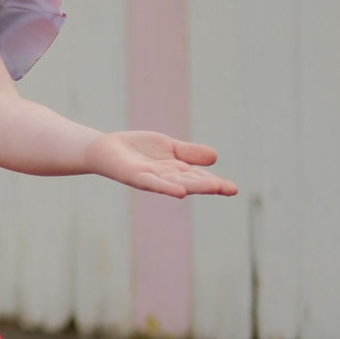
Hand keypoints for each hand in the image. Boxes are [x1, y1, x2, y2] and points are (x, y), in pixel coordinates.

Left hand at [84, 130, 237, 198]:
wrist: (106, 149)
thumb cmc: (138, 150)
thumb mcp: (169, 147)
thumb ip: (189, 153)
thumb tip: (215, 158)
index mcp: (176, 170)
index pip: (199, 177)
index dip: (216, 183)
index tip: (233, 189)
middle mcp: (166, 178)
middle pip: (191, 182)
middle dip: (210, 186)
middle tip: (230, 190)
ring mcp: (151, 178)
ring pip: (176, 183)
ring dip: (194, 186)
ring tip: (213, 188)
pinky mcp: (134, 176)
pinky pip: (152, 183)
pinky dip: (166, 187)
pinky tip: (180, 191)